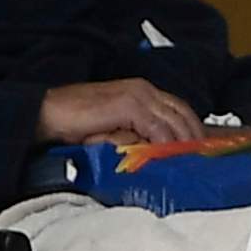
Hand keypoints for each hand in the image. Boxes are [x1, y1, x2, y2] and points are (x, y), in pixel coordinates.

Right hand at [42, 77, 205, 150]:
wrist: (49, 113)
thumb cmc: (75, 121)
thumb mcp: (113, 126)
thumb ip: (135, 133)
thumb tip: (157, 150)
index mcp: (141, 91)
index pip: (178, 107)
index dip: (191, 127)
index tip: (199, 147)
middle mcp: (143, 89)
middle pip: (182, 112)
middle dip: (194, 136)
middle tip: (201, 158)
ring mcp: (136, 95)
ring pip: (173, 120)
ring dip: (183, 141)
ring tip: (190, 161)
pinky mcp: (128, 106)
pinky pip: (156, 127)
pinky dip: (166, 142)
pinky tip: (169, 155)